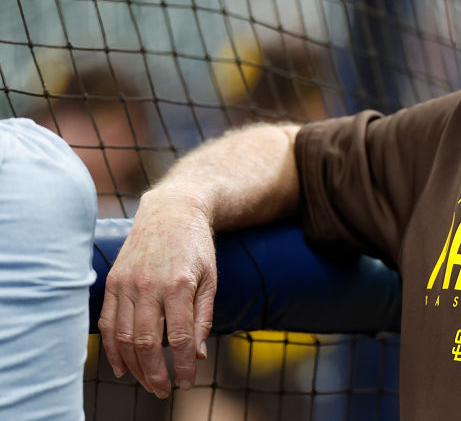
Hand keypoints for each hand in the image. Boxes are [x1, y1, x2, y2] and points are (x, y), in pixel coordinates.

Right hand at [97, 190, 216, 397]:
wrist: (172, 211)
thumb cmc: (197, 247)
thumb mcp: (210, 279)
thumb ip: (203, 318)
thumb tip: (198, 355)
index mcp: (180, 285)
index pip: (180, 337)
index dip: (183, 365)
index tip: (187, 383)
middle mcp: (149, 285)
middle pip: (147, 342)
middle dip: (155, 373)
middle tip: (164, 391)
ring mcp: (127, 283)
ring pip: (124, 337)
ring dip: (134, 367)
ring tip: (147, 383)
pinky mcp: (112, 282)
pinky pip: (107, 322)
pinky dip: (112, 348)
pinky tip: (122, 366)